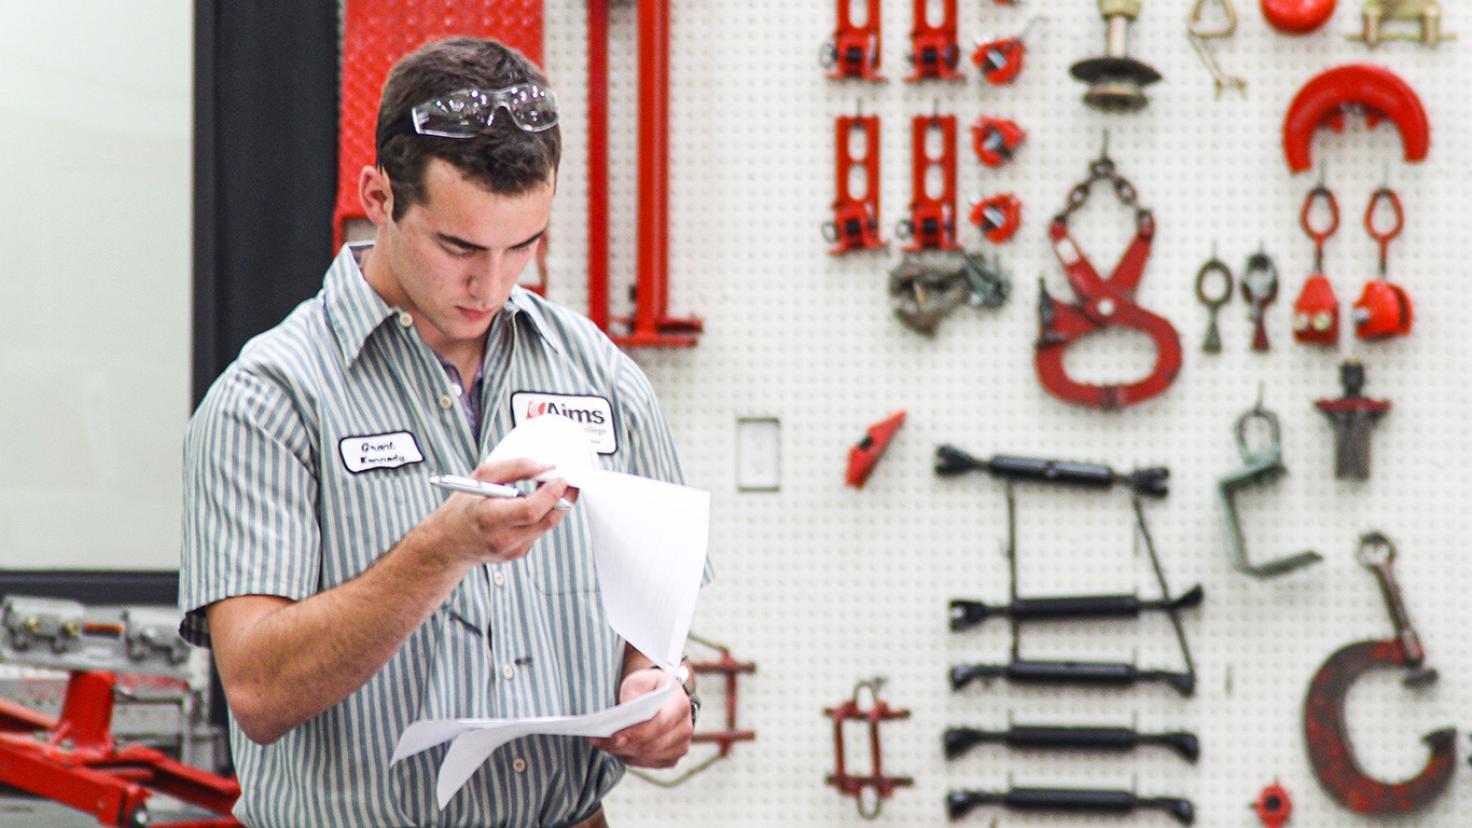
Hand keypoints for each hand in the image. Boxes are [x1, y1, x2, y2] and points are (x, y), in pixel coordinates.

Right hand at [426, 458, 571, 565]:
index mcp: (490, 518)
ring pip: (546, 526)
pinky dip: (540, 517)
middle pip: (546, 520)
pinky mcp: (518, 554)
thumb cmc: (463, 506)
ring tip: (546, 489)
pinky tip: (528, 507)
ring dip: (552, 506)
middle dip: (562, 499)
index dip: (551, 494)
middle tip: (567, 482)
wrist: (447, 544)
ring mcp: (512, 550)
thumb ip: (515, 468)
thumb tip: (546, 466)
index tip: (560, 478)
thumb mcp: (481, 477)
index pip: (531, 510)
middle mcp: (503, 539)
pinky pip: (538, 532)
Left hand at [588, 668, 692, 768]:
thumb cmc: (650, 687)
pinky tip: (616, 749)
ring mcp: (680, 746)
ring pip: (647, 757)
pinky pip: (648, 763)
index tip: (614, 736)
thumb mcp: (640, 680)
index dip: (636, 732)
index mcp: (680, 704)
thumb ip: (634, 691)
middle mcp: (685, 728)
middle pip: (651, 745)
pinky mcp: (672, 758)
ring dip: (622, 752)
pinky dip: (629, 758)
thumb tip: (627, 708)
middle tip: (598, 741)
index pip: (659, 723)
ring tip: (602, 744)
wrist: (662, 697)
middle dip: (623, 745)